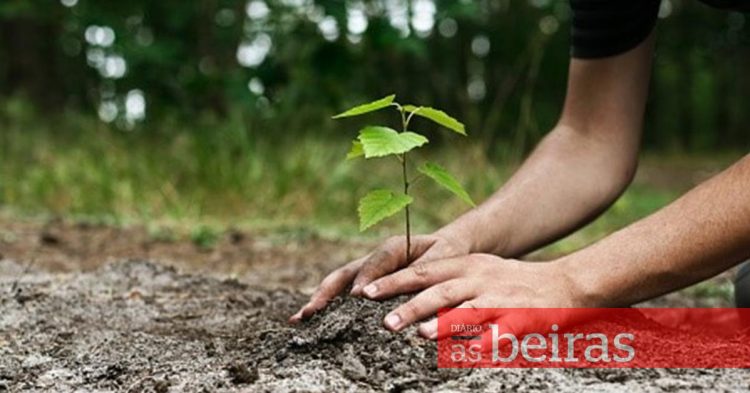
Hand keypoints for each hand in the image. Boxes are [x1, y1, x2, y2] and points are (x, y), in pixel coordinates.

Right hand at [289, 232, 469, 322]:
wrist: (446, 247)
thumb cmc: (447, 253)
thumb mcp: (443, 257)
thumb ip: (425, 268)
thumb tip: (405, 285)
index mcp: (394, 247)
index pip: (376, 262)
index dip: (366, 278)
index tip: (357, 297)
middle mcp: (374, 258)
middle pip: (345, 273)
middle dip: (327, 292)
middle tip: (312, 310)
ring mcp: (367, 270)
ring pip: (338, 283)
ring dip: (320, 299)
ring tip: (300, 318)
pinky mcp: (366, 282)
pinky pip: (343, 292)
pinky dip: (327, 305)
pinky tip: (311, 320)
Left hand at [358, 253, 583, 338]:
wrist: (566, 282)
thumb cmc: (514, 281)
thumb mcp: (479, 270)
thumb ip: (447, 280)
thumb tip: (408, 295)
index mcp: (467, 265)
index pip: (423, 271)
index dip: (393, 281)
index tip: (365, 292)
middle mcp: (480, 278)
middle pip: (440, 290)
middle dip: (410, 305)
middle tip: (385, 321)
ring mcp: (501, 298)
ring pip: (468, 310)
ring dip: (444, 323)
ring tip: (420, 334)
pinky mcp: (522, 318)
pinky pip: (503, 333)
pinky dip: (487, 343)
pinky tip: (473, 354)